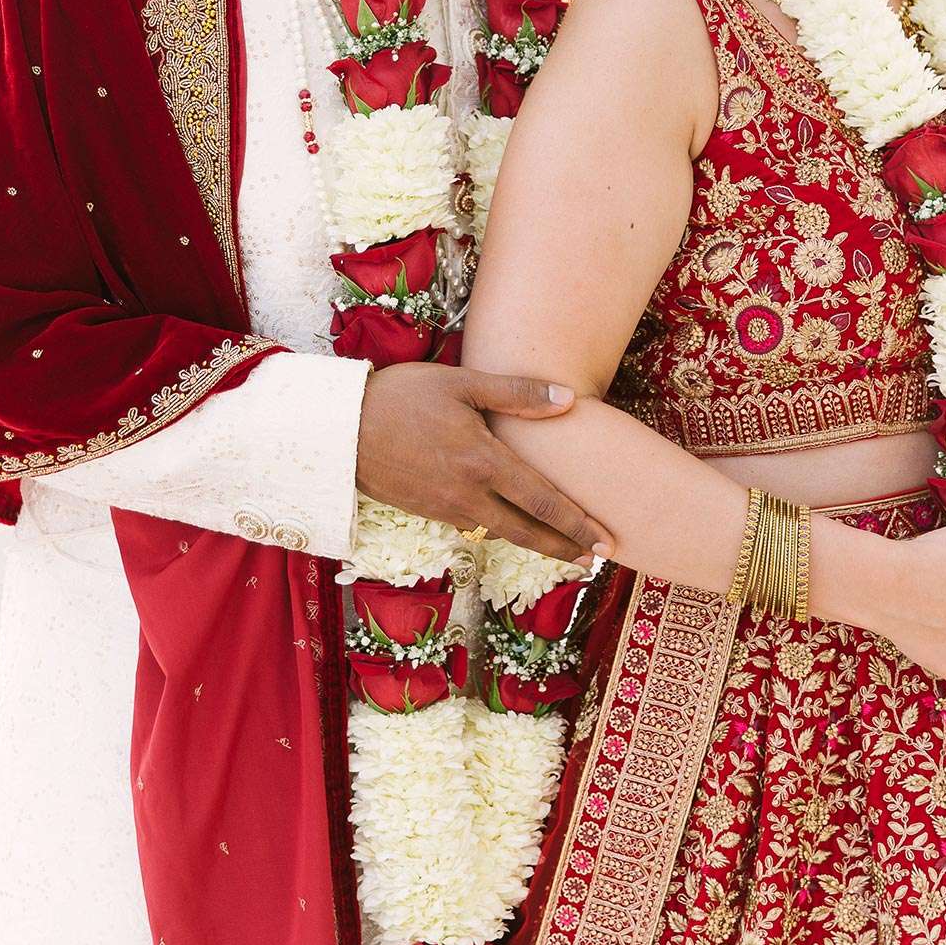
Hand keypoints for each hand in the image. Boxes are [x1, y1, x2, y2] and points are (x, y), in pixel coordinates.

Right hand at [356, 364, 615, 562]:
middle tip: (596, 561)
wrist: (340, 430)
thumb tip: (568, 399)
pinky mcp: (428, 512)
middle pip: (528, 530)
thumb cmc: (402, 397)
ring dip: (535, 543)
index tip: (605, 540)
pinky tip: (509, 528)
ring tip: (562, 550)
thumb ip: (516, 393)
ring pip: (501, 533)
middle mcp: (469, 493)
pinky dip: (500, 533)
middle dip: (564, 547)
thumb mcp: (461, 383)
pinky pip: (474, 527)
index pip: (543, 500)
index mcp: (483, 461)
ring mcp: (447, 508)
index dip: (577, 524)